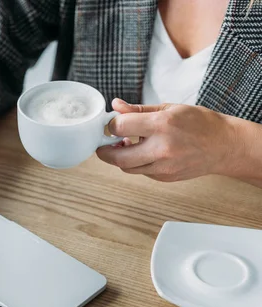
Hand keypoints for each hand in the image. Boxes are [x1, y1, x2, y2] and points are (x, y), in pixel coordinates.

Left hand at [96, 99, 239, 181]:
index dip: (111, 125)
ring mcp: (164, 167)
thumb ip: (138, 110)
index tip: (111, 123)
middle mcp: (162, 148)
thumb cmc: (199, 123)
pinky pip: (141, 172)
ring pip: (127, 167)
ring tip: (126, 145)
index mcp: (162, 125)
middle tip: (103, 144)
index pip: (120, 127)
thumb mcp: (169, 108)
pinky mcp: (165, 177)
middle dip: (104, 151)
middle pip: (118, 157)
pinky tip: (144, 152)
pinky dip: (136, 163)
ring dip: (120, 157)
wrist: (224, 146)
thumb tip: (115, 106)